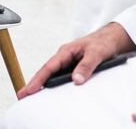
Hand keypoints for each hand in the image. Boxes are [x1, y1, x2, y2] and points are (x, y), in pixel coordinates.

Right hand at [17, 22, 135, 99]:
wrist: (112, 39)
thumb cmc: (103, 42)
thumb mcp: (96, 53)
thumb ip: (86, 66)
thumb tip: (76, 80)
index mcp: (66, 51)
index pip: (49, 67)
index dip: (38, 79)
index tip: (30, 89)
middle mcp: (65, 58)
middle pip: (46, 72)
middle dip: (34, 84)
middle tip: (23, 95)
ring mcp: (69, 63)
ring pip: (53, 75)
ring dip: (43, 85)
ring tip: (32, 95)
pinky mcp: (74, 68)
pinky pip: (62, 77)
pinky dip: (55, 85)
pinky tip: (51, 93)